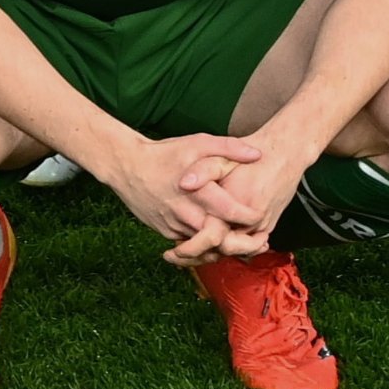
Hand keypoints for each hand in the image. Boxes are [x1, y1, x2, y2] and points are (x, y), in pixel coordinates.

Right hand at [109, 132, 265, 260]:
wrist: (127, 166)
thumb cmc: (166, 153)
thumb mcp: (198, 143)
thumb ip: (229, 148)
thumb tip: (257, 154)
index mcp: (199, 192)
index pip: (232, 213)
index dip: (250, 217)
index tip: (261, 215)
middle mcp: (187, 213)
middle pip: (220, 237)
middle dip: (241, 240)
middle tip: (258, 238)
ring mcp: (175, 225)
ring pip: (205, 245)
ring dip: (223, 245)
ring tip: (242, 241)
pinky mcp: (165, 232)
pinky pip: (189, 244)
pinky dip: (204, 245)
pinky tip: (216, 238)